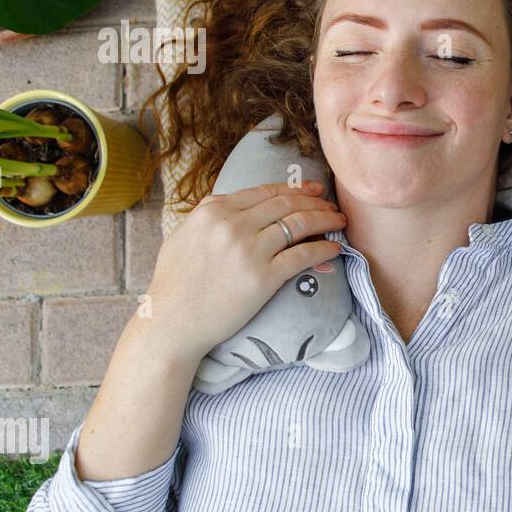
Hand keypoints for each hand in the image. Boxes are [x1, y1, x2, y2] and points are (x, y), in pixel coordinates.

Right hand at [141, 180, 346, 362]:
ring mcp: (249, 251)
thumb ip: (211, 217)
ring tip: (339, 221)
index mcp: (213, 210)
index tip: (313, 189)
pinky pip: (303, 255)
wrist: (172, 323)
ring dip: (326, 219)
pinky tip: (335, 248)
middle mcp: (232, 225)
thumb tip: (239, 206)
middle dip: (315, 201)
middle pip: (287, 204)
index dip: (295, 189)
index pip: (265, 191)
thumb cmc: (175, 283)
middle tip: (331, 204)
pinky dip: (324, 248)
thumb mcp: (184, 235)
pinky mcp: (263, 277)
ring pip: (300, 224)